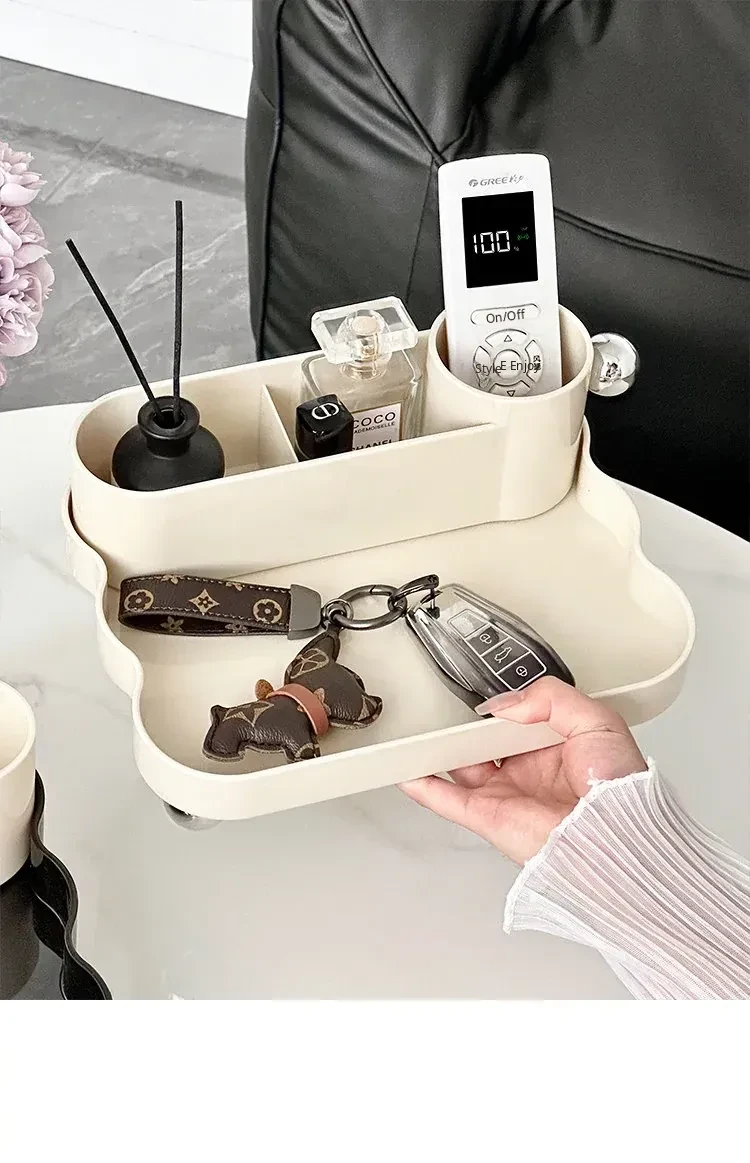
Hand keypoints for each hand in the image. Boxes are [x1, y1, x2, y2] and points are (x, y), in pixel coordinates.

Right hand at [399, 677, 644, 863]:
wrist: (615, 834)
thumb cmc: (618, 786)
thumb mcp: (596, 719)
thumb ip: (549, 699)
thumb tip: (503, 706)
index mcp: (558, 749)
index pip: (520, 723)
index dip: (505, 710)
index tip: (489, 700)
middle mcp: (531, 773)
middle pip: (486, 745)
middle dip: (469, 730)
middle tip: (451, 714)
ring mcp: (506, 795)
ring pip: (461, 769)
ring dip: (439, 753)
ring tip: (417, 736)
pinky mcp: (488, 817)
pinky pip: (447, 800)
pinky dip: (424, 786)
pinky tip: (407, 771)